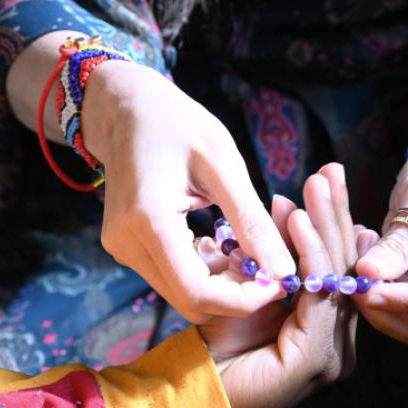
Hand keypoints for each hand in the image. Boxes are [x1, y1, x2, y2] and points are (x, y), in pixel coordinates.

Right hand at [80, 60, 295, 321]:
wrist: (126, 108)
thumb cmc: (179, 124)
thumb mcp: (224, 164)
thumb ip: (252, 221)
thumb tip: (284, 270)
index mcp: (149, 219)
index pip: (197, 290)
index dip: (243, 299)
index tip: (280, 283)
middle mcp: (127, 243)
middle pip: (189, 300)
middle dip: (237, 296)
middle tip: (273, 270)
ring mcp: (122, 248)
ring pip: (181, 293)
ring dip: (223, 285)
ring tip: (252, 254)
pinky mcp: (126, 248)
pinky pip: (172, 277)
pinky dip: (205, 273)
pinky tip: (227, 247)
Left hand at [198, 163, 366, 407]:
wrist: (190, 401)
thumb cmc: (214, 351)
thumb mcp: (247, 291)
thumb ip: (267, 258)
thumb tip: (280, 209)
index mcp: (330, 328)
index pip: (339, 265)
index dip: (333, 220)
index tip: (324, 178)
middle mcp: (342, 342)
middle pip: (346, 265)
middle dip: (336, 214)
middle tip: (328, 170)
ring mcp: (334, 353)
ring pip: (337, 275)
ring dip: (325, 226)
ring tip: (315, 184)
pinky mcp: (317, 358)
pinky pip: (319, 294)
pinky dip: (309, 254)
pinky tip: (297, 221)